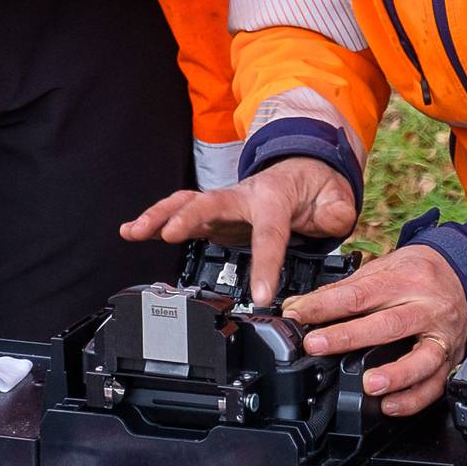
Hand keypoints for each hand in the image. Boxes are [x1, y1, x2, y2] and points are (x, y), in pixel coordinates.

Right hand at [119, 157, 359, 306]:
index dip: (265, 265)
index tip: (262, 296)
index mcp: (273, 200)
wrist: (300, 171)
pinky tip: (130, 231)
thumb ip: (336, 212)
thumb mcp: (335, 200)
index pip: (269, 234)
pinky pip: (178, 212)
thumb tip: (334, 221)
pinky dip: (154, 219)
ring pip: (186, 204)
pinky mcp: (211, 214)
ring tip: (133, 231)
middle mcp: (241, 197)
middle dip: (189, 217)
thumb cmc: (313, 190)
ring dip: (159, 216)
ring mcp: (223, 204)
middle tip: (169, 234)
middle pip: (210, 204)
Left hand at [286, 245, 466, 416]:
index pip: (360, 294)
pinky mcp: (451, 359)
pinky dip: (413, 399)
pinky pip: (436, 384)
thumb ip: (343, 290)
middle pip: (388, 324)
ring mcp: (441, 335)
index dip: (325, 306)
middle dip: (349, 337)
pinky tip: (391, 406)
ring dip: (396, 374)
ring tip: (370, 384)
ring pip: (422, 358)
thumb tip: (301, 307)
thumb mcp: (381, 269)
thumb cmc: (417, 273)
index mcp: (405, 281)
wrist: (459, 274)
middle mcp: (426, 307)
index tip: (298, 315)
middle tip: (318, 345)